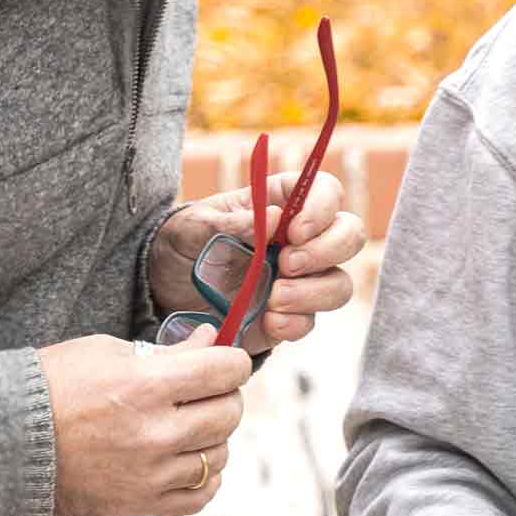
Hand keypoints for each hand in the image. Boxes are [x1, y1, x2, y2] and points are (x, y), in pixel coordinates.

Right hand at [40, 333, 251, 515]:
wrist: (6, 442)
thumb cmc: (54, 386)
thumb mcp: (106, 352)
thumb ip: (168, 350)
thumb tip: (211, 340)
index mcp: (147, 385)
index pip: (227, 370)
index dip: (232, 361)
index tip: (223, 361)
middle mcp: (155, 432)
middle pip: (229, 413)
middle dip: (224, 395)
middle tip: (204, 391)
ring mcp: (151, 473)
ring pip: (220, 454)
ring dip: (212, 436)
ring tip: (187, 425)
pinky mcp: (141, 503)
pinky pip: (201, 495)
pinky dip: (204, 477)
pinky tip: (186, 460)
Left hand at [152, 166, 364, 350]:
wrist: (165, 291)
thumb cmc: (184, 244)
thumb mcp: (194, 226)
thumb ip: (232, 221)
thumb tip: (274, 217)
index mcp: (283, 203)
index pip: (326, 192)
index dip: (322, 209)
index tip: (295, 231)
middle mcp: (302, 240)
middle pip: (350, 236)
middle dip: (326, 251)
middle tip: (287, 264)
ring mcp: (301, 280)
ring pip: (340, 284)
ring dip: (314, 293)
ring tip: (274, 298)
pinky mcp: (291, 315)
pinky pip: (311, 322)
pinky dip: (295, 323)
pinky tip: (268, 321)